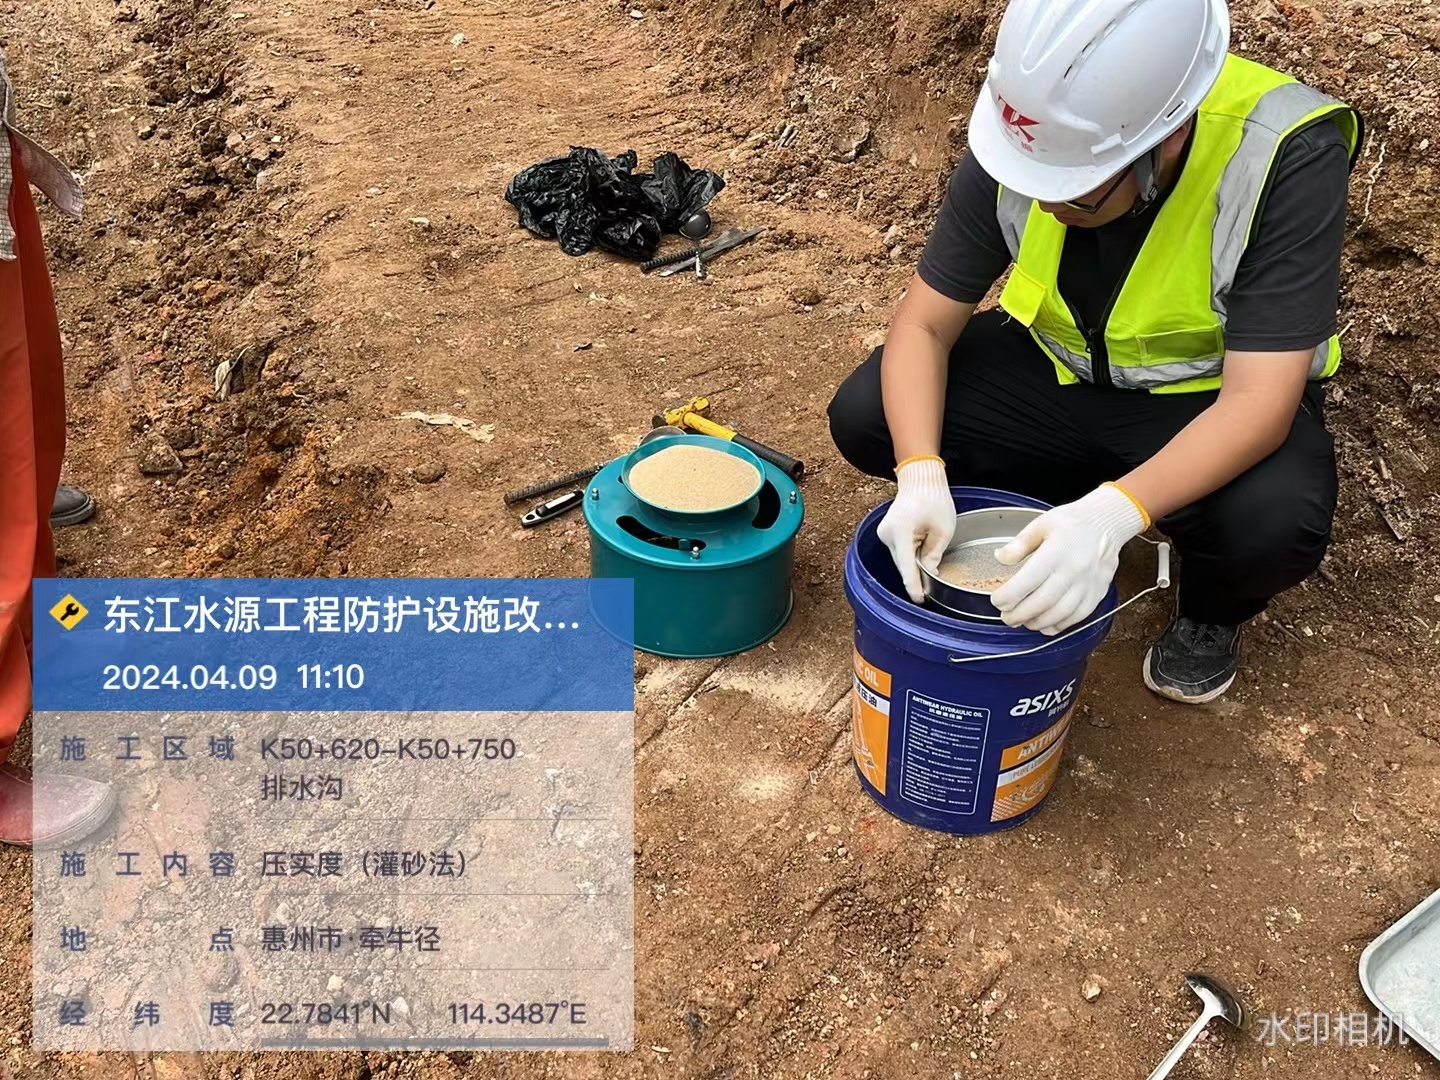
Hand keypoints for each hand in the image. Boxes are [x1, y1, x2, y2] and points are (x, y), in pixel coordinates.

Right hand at [877, 457, 955, 603]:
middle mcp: (887, 533)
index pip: (907, 565)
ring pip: (901, 558)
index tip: (919, 599)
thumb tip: (929, 574)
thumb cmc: (934, 499)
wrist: (920, 479)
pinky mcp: (887, 533)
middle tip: (931, 587)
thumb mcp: (942, 529)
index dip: (914, 585)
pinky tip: (921, 552)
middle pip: (903, 564)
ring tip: (929, 561)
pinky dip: (910, 555)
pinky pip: (900, 551)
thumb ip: (933, 554)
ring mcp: (884, 533)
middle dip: (916, 575)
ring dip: (914, 564)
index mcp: (901, 531)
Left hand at [990, 484, 1147, 635]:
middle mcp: (1073, 571)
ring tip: (1023, 621)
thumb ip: (1019, 544)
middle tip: (1006, 617)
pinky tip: (1046, 625)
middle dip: (1019, 615)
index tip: (997, 600)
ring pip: (1060, 613)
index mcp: (1055, 552)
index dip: (1008, 596)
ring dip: (1037, 622)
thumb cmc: (1073, 522)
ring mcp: (1087, 584)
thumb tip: (1000, 558)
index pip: (1027, 581)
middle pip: (1042, 602)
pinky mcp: (1097, 593)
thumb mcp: (1041, 524)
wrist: (1107, 523)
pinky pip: (1078, 617)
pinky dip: (1060, 625)